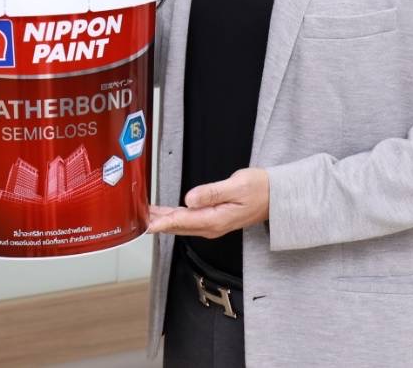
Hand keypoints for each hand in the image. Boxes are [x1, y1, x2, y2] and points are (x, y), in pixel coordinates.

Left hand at [146, 167, 269, 238]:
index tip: (145, 223)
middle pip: (178, 226)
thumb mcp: (236, 186)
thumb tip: (190, 199)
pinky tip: (165, 214)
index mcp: (215, 219)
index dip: (161, 222)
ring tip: (145, 215)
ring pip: (182, 225)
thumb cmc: (259, 189)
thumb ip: (212, 193)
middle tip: (137, 217)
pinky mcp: (214, 220)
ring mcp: (213, 225)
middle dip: (156, 222)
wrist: (276, 197)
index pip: (182, 221)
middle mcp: (212, 226)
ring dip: (163, 220)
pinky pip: (189, 221)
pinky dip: (174, 218)